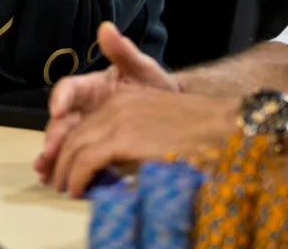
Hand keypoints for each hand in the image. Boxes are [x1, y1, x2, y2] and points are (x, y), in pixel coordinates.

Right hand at [36, 22, 178, 182]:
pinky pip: (75, 156)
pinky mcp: (93, 147)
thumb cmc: (155, 88)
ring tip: (45, 170)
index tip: (57, 110)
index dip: (60, 98)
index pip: (69, 88)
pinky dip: (63, 166)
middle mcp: (83, 107)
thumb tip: (107, 28)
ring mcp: (87, 128)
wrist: (175, 114)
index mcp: (91, 86)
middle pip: (61, 120)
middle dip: (54, 135)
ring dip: (51, 155)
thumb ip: (124, 52)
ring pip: (63, 140)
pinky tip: (53, 178)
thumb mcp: (144, 69)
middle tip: (51, 151)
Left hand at [49, 87, 233, 196]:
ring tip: (67, 188)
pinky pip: (86, 159)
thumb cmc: (200, 130)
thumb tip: (114, 161)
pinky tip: (78, 189)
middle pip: (75, 133)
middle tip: (61, 181)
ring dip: (66, 171)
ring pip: (74, 146)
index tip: (68, 166)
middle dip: (63, 159)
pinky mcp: (122, 137)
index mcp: (123, 96)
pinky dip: (77, 176)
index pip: (84, 122)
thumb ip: (132, 135)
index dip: (72, 146)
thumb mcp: (159, 124)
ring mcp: (117, 118)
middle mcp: (115, 103)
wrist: (226, 124)